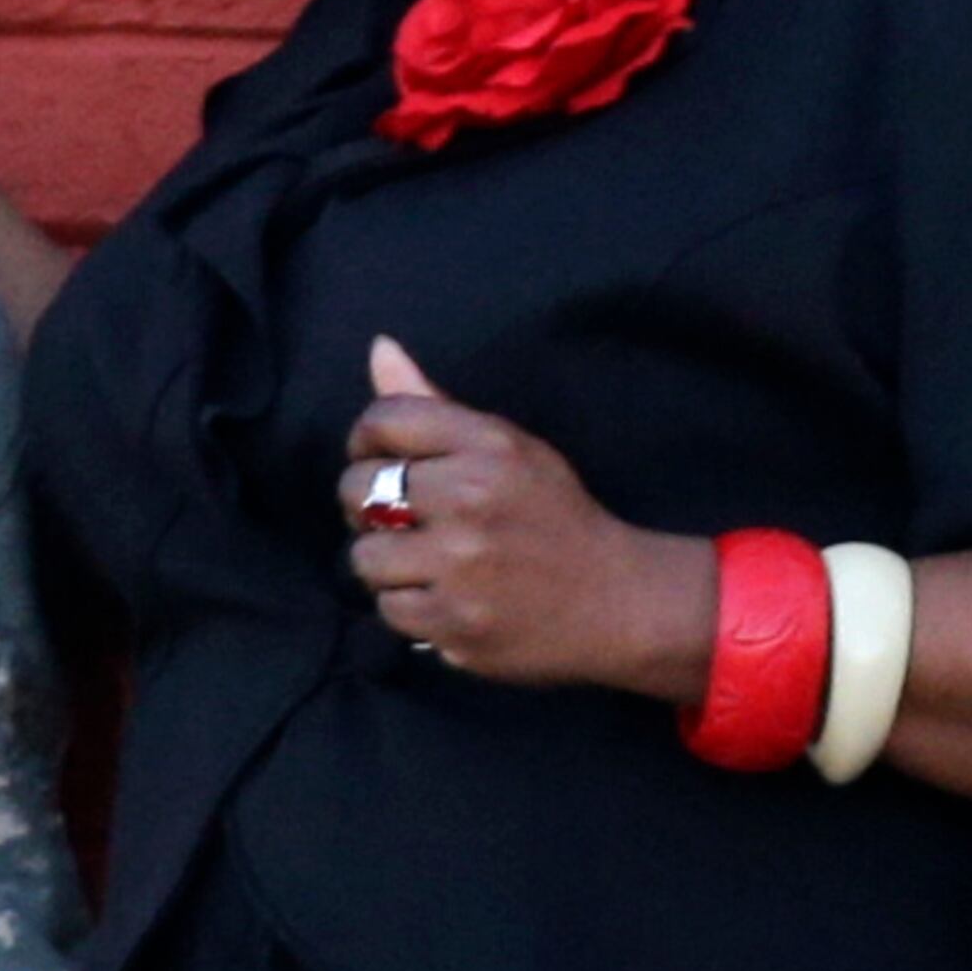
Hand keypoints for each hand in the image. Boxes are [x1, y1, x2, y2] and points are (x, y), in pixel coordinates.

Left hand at [342, 334, 716, 702]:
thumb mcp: (510, 449)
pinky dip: (407, 607)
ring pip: (365, 555)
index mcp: (487, 446)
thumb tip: (379, 348)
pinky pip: (388, 608)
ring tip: (424, 564)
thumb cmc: (555, 519)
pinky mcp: (455, 622)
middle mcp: (470, 499)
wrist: (614, 602)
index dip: (366, 441)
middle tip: (396, 519)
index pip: (383, 419)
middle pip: (357, 487)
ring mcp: (460, 565)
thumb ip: (438, 406)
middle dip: (364, 504)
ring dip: (386, 563)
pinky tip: (442, 598)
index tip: (378, 461)